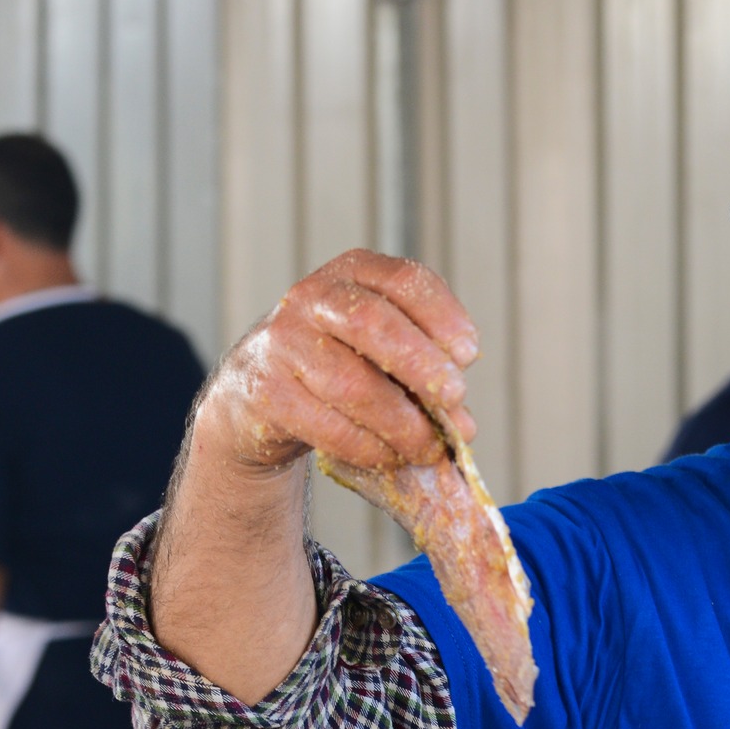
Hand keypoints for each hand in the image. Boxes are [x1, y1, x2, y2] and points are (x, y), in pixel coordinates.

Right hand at [200, 250, 481, 473]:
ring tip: (429, 446)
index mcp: (355, 273)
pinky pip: (326, 424)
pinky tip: (390, 455)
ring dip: (401, 423)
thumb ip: (426, 373)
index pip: (404, 280)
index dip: (442, 315)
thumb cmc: (342, 364)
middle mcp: (313, 297)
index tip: (469, 353)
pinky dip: (367, 446)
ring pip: (351, 384)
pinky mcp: (265, 390)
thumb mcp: (384, 351)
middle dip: (422, 365)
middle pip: (373, 324)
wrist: (260, 394)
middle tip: (455, 398)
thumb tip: (461, 426)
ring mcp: (282, 341)